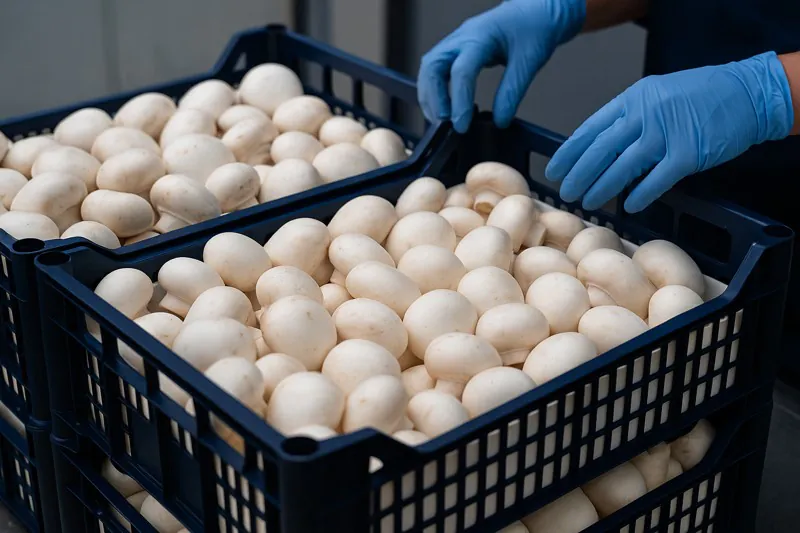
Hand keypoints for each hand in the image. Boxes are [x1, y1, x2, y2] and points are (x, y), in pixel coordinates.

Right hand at [418, 0, 585, 132]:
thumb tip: (499, 121)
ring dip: (430, 97)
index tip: (462, 126)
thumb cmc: (535, 27)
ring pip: (429, 70)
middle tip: (445, 125)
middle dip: (434, 100)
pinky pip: (435, 71)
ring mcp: (456, 43)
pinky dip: (435, 91)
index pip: (461, 71)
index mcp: (481, 36)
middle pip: (432, 68)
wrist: (537, 11)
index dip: (459, 102)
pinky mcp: (456, 51)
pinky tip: (445, 108)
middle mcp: (462, 37)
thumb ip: (512, 92)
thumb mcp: (529, 62)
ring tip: (443, 121)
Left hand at [545, 52, 794, 212]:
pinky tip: (628, 207)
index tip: (554, 170)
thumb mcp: (656, 94)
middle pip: (600, 150)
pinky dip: (640, 195)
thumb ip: (629, 118)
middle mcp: (644, 115)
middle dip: (578, 175)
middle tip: (565, 193)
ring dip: (601, 188)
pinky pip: (656, 180)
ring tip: (588, 203)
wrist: (746, 93)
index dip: (569, 153)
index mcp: (632, 99)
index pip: (590, 129)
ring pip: (622, 167)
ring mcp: (665, 134)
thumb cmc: (700, 95)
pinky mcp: (687, 154)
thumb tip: (601, 148)